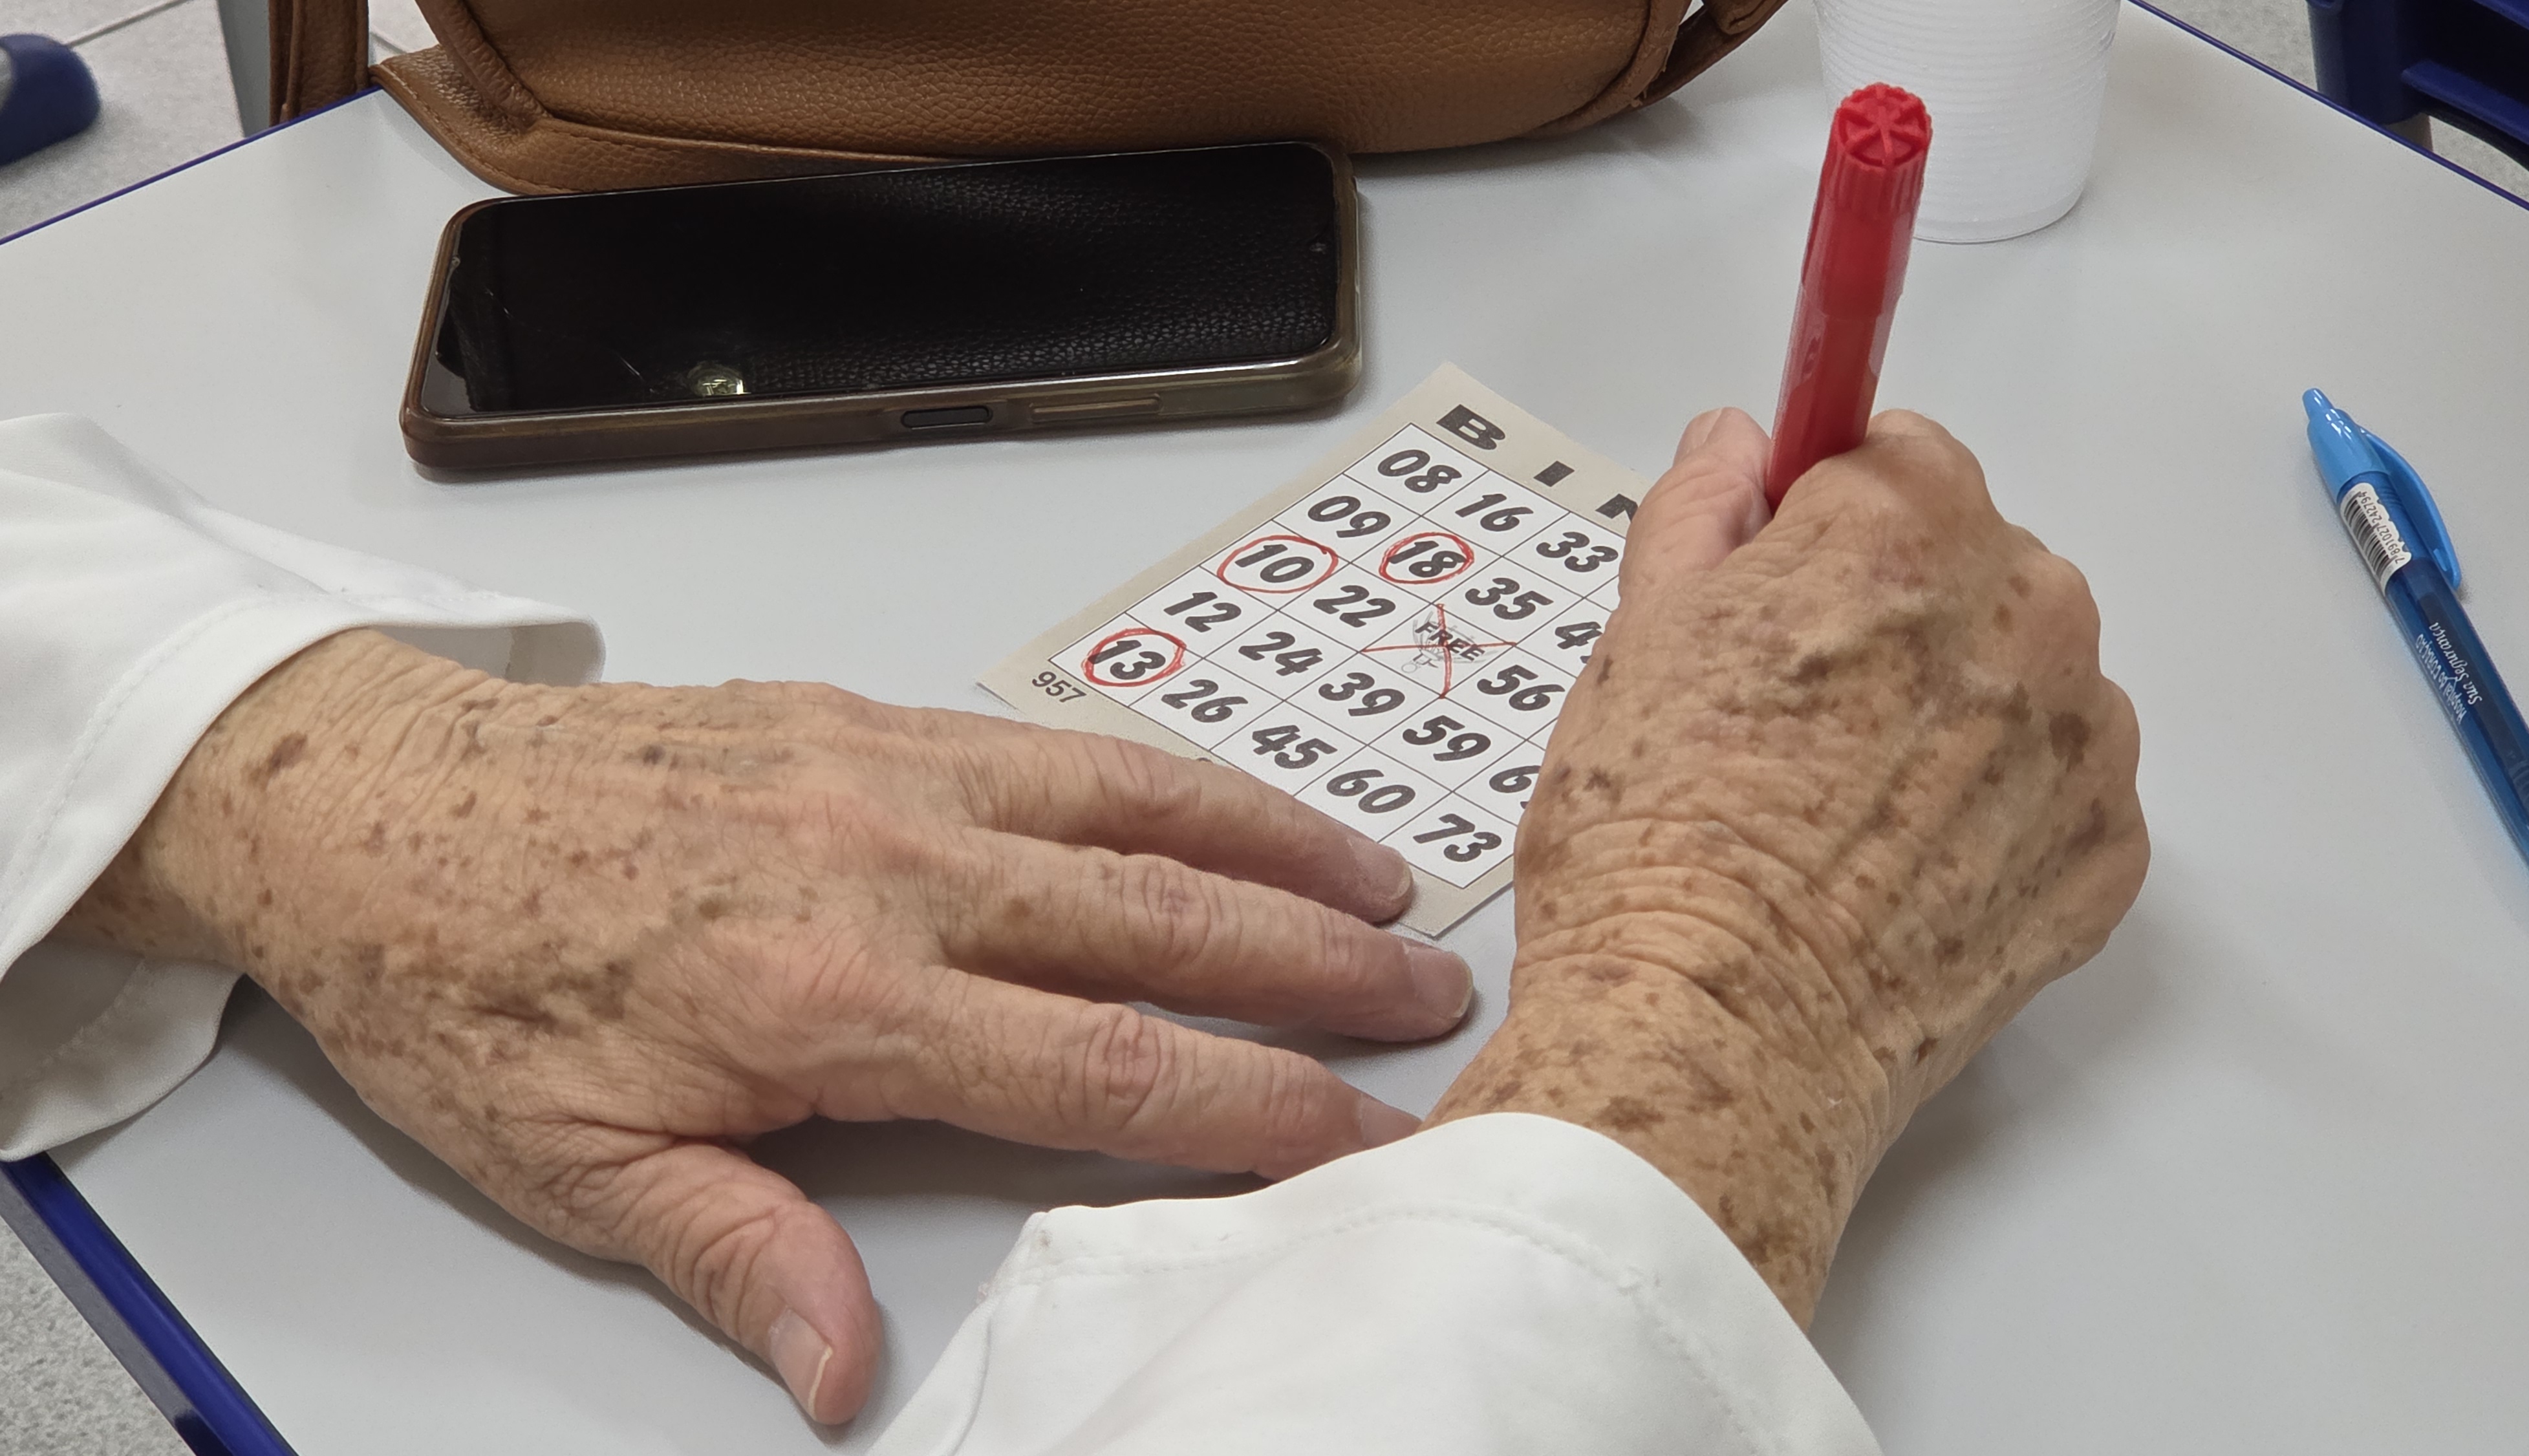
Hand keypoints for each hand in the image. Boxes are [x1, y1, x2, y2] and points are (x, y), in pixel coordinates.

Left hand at [60, 630, 1471, 1422]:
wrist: (372, 798)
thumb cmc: (464, 983)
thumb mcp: (574, 1164)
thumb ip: (736, 1253)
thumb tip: (847, 1371)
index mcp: (831, 1003)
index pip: (1103, 1070)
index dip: (1255, 1110)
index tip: (1362, 1138)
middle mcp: (888, 869)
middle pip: (1159, 924)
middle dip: (1315, 974)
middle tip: (1435, 1006)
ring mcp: (886, 772)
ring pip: (1131, 807)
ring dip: (1275, 847)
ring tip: (1388, 889)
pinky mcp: (864, 712)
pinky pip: (1055, 740)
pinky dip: (1169, 772)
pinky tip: (1227, 801)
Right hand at [1431, 408, 2146, 1320]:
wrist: (1713, 1039)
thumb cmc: (1654, 842)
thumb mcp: (1635, 637)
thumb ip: (1702, 508)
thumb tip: (1740, 443)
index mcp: (1905, 529)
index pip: (1889, 456)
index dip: (1819, 515)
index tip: (1778, 574)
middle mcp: (2029, 611)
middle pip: (1972, 562)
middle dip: (1894, 611)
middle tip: (1785, 715)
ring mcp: (2085, 741)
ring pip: (2026, 675)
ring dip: (1957, 709)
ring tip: (1839, 806)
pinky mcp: (2106, 854)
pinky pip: (2060, 791)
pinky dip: (1997, 813)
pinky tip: (1899, 867)